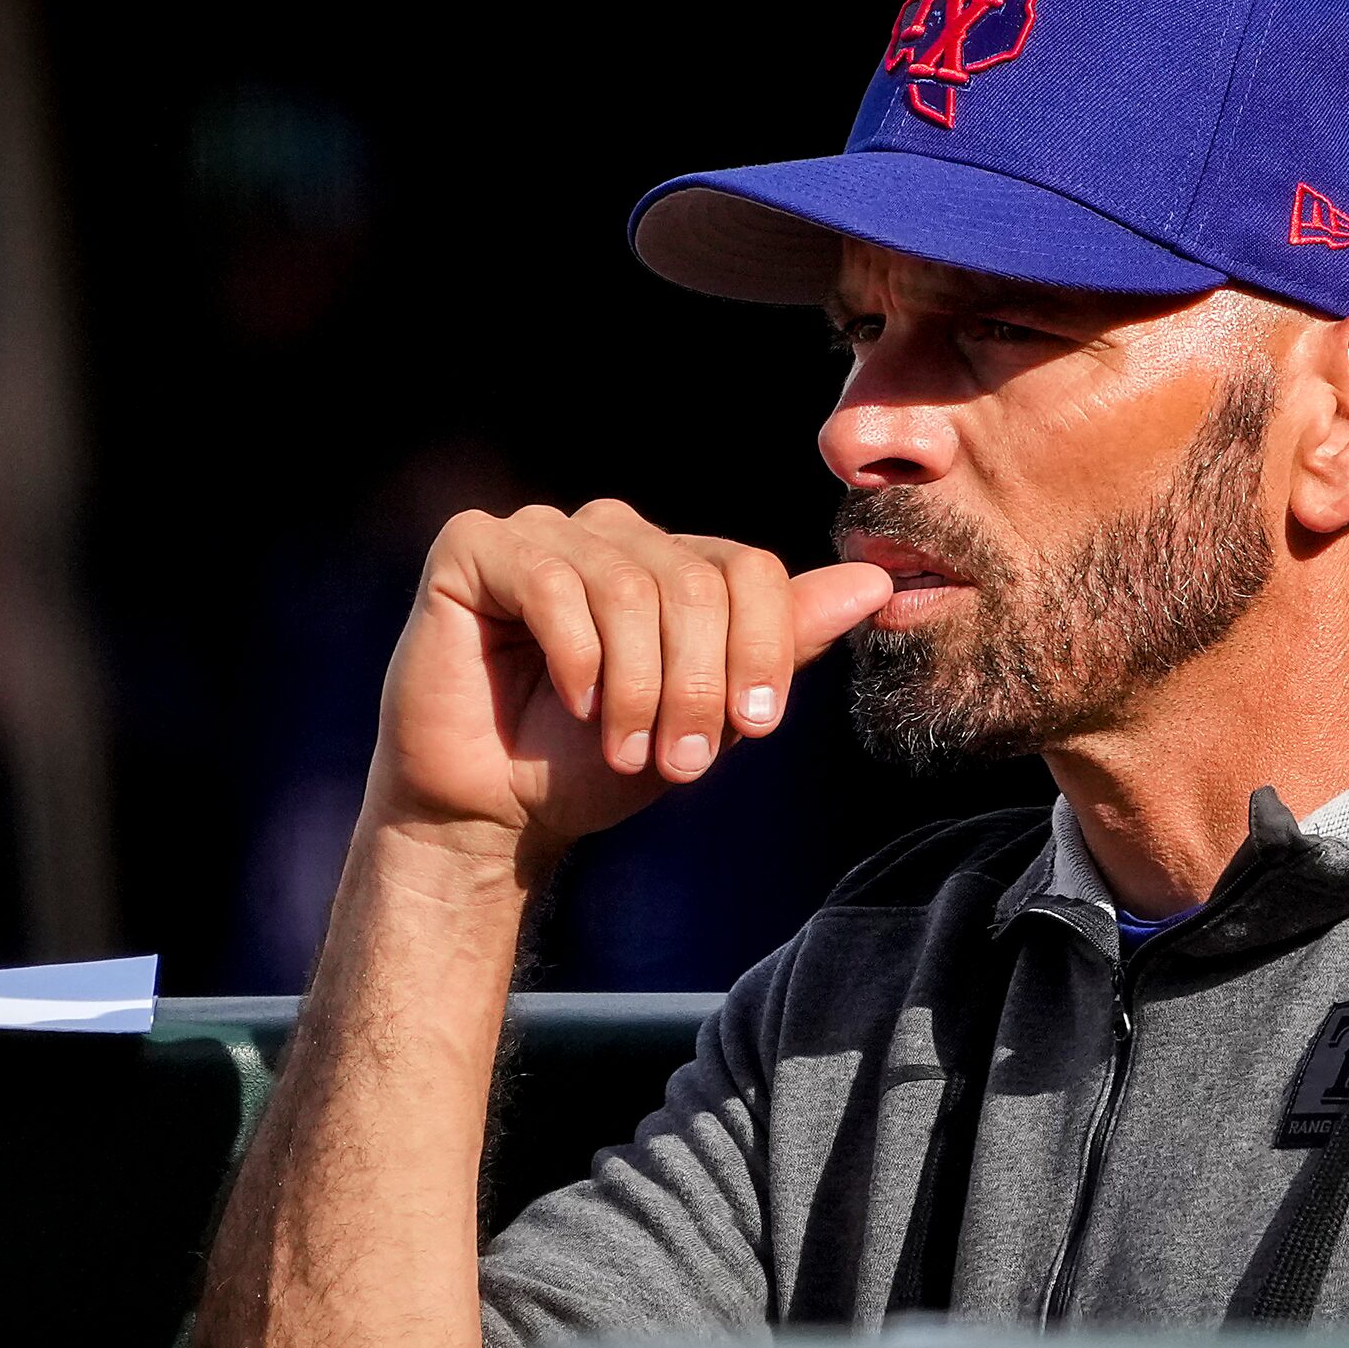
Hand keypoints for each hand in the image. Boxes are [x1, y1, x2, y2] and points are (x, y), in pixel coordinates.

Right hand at [364, 498, 893, 869]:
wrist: (493, 813)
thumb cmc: (592, 765)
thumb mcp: (705, 717)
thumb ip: (779, 645)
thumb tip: (873, 584)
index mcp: (671, 563)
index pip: (750, 569)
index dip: (763, 649)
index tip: (753, 730)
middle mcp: (610, 535)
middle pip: (695, 582)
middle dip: (698, 685)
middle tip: (681, 764)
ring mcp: (541, 534)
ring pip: (629, 590)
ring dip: (637, 688)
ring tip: (624, 747)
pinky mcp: (475, 550)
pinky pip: (551, 584)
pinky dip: (576, 658)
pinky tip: (572, 703)